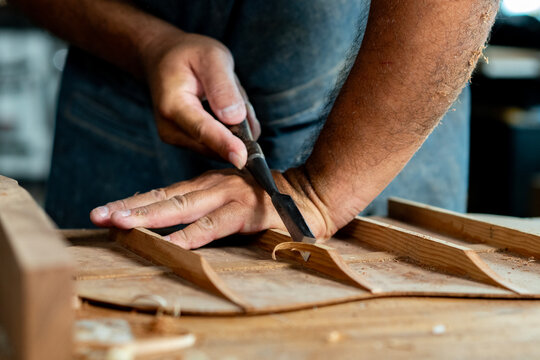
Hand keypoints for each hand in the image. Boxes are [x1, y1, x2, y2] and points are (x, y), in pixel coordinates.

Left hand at [90, 168, 336, 248]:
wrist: (310, 197)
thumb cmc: (267, 203)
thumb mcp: (231, 200)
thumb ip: (206, 208)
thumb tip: (174, 223)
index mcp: (206, 183)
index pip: (163, 193)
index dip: (135, 201)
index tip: (106, 210)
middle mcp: (212, 185)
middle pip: (163, 197)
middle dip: (129, 208)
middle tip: (98, 215)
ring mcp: (228, 196)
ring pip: (181, 207)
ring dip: (149, 216)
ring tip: (119, 223)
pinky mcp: (245, 212)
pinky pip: (213, 225)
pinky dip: (190, 235)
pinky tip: (169, 243)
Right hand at [142, 30, 259, 167]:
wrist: (162, 58)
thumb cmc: (188, 55)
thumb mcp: (211, 56)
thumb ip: (223, 87)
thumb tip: (235, 118)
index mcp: (173, 105)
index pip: (203, 130)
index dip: (225, 145)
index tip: (242, 159)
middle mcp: (170, 129)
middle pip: (214, 144)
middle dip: (238, 129)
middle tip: (238, 95)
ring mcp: (177, 139)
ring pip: (220, 146)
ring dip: (235, 126)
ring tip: (225, 94)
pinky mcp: (187, 143)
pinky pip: (219, 144)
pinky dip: (230, 128)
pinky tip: (222, 106)